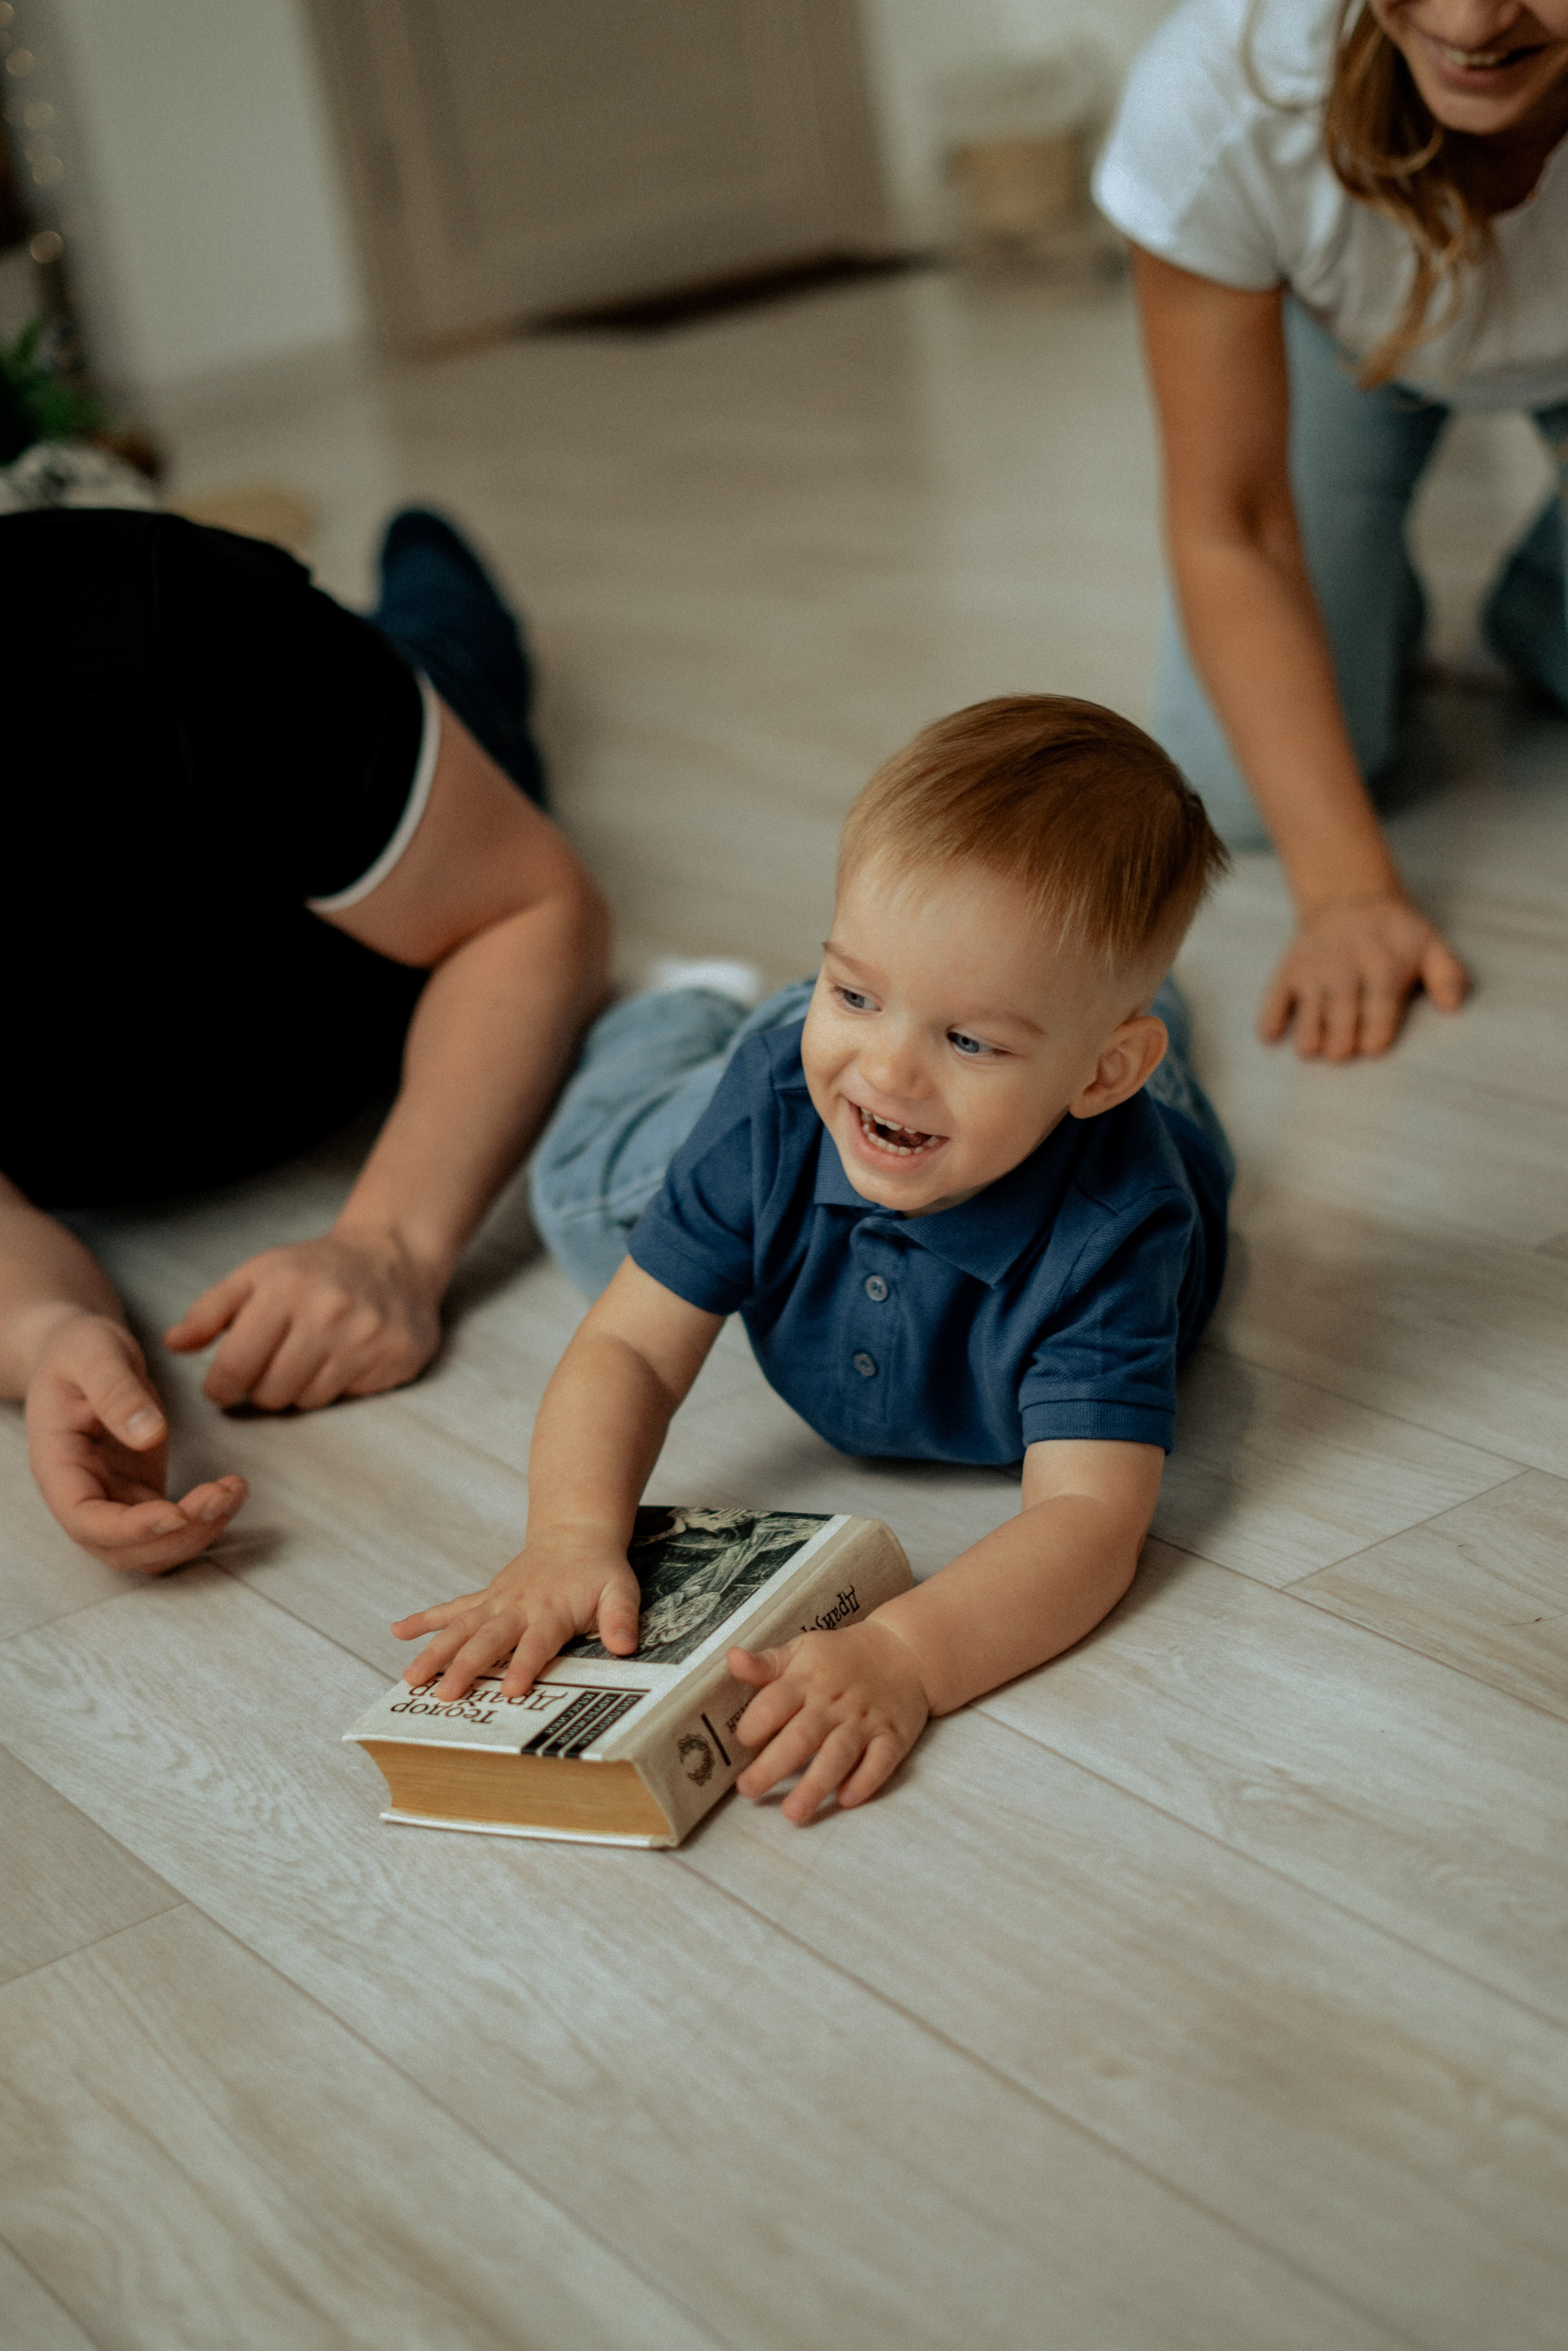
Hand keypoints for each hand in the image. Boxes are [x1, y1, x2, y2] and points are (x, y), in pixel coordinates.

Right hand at [25, 1311, 246, 1572]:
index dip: (129, 1530)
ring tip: (234, 1490)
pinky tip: (232, 1487)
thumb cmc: (79, 1349)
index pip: (84, 1521)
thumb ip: (115, 1392)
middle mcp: (82, 1494)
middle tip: (221, 1496)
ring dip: (197, 1533)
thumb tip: (148, 1434)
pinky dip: (206, 1517)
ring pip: (152, 1549)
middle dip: (176, 1537)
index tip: (176, 1514)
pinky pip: (173, 1527)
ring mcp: (112, 1498)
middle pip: (122, 1550)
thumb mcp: (93, 1353)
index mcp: (57, 1465)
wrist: (85, 1353)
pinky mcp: (141, 1494)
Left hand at [165, 1231, 442, 1410]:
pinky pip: (345, 1397)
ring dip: (298, 1388)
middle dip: (261, 1388)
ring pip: (306, 1401)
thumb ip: (209, 1311)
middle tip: (271, 1366)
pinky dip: (336, 1385)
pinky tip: (343, 1357)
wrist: (392, 1256)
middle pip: (269, 1393)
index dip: (220, 1387)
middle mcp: (327, 1311)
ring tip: (308, 1357)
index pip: (234, 1367)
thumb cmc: (313, 1270)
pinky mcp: (396, 1355)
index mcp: (284, 1287)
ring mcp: (366, 1335)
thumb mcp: (256, 1274)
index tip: (223, 1384)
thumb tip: (173, 1344)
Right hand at [393, 1524, 641, 1700]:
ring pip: (460, 1628)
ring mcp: (496, 1602)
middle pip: (488, 1640)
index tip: (510, 1691)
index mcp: (550, 1611)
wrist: (575, 1535)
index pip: (536, 1643)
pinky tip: (398, 1631)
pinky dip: (424, 1619)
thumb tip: (626, 1646)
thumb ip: (621, 1618)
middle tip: (445, 1695)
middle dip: (465, 1667)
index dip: (524, 1666)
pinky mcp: (485, 1599)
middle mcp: (517, 1607)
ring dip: (435, 1651)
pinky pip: (451, 1609)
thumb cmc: (599, 1571)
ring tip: (410, 1678)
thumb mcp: (620, 1591)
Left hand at [729, 1618, 931, 1824]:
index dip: (755, 1722)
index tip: (741, 1741)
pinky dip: (866, 1781)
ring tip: (793, 1813)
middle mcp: (834, 1703)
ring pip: (839, 1755)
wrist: (903, 1651)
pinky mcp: (894, 1736)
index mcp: (806, 1680)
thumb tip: (731, 1658)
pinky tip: (846, 1799)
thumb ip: (765, 1664)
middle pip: (801, 1737)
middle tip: (748, 1790)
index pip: (775, 1702)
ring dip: (816, 1784)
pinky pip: (881, 1761)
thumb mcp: (801, 1650)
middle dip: (773, 1765)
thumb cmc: (840, 1657)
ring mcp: (865, 1720)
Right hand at [1259, 893, 1467, 1058]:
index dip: (1376, 1027)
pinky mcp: (1289, 971)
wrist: (1349, 901)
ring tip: (1310, 1051)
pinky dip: (1271, 1014)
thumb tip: (1453, 1006)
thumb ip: (1447, 976)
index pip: (1379, 1001)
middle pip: (1342, 1007)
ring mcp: (1314, 969)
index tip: (1372, 1049)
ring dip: (1308, 1029)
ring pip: (1309, 1004)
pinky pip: (1276, 994)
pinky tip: (1270, 1036)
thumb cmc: (1394, 936)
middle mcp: (1346, 966)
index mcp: (1383, 964)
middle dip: (1341, 1034)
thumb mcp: (1430, 946)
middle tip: (1340, 1056)